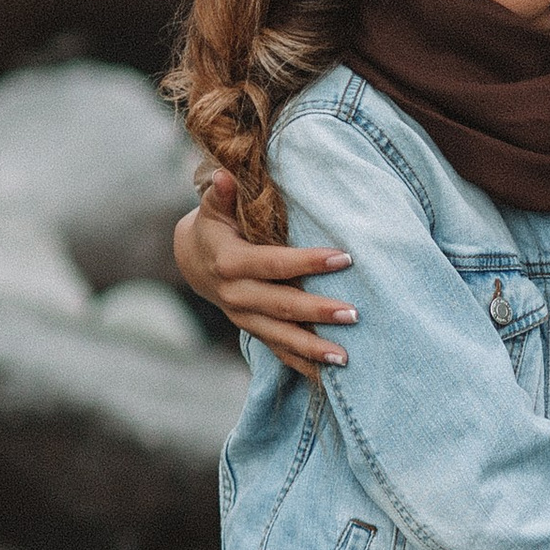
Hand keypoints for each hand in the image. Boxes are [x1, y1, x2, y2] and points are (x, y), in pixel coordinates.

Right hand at [174, 170, 356, 373]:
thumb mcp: (215, 208)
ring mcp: (243, 316)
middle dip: (318, 311)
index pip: (274, 263)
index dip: (307, 262)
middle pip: (281, 305)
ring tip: (345, 357)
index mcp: (230, 262)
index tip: (344, 258)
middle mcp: (235, 294)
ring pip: (280, 336)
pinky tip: (328, 375)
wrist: (194, 260)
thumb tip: (226, 174)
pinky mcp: (252, 329)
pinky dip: (301, 364)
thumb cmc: (215, 226)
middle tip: (354, 314)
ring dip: (312, 348)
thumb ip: (222, 194)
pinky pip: (277, 350)